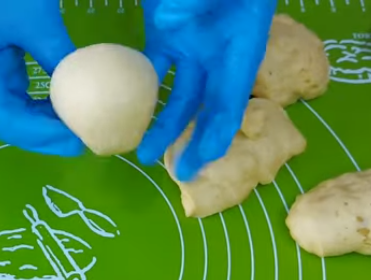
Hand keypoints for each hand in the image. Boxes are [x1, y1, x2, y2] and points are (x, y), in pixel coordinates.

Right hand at [0, 0, 84, 157]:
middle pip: (0, 120)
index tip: (74, 138)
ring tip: (78, 126)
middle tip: (82, 140)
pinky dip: (35, 104)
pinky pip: (8, 93)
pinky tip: (63, 107)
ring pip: (5, 110)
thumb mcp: (38, 18)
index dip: (36, 134)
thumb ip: (59, 58)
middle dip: (41, 135)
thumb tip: (90, 95)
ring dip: (40, 122)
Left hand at [137, 0, 276, 180]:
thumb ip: (197, 1)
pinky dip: (144, 88)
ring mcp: (191, 41)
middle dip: (190, 140)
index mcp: (241, 45)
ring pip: (178, 92)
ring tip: (144, 151)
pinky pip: (154, 65)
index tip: (202, 163)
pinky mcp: (167, 29)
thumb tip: (168, 25)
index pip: (231, 100)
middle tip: (172, 171)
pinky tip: (130, 110)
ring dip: (163, 121)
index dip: (218, 135)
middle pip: (205, 106)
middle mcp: (218, 52)